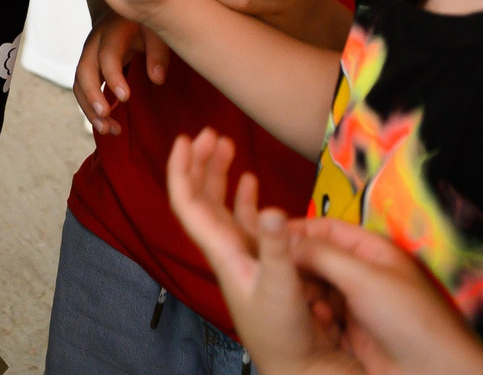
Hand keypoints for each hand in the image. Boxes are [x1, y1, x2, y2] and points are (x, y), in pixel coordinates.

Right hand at [77, 16, 169, 135]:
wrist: (122, 13)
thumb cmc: (143, 25)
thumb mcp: (155, 32)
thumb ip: (158, 53)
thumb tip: (157, 79)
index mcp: (112, 31)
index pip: (107, 55)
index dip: (113, 76)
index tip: (126, 98)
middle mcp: (94, 43)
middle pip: (84, 70)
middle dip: (92, 95)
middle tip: (106, 116)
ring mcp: (88, 56)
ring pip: (79, 84)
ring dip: (89, 108)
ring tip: (107, 130)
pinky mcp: (88, 69)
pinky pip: (82, 90)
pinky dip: (91, 108)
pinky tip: (107, 124)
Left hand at [164, 130, 360, 374]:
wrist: (299, 366)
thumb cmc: (285, 334)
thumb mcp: (282, 288)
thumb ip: (277, 248)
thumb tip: (270, 207)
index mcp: (222, 252)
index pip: (188, 204)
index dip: (182, 170)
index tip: (185, 138)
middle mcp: (226, 249)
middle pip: (201, 198)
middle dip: (201, 163)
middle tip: (210, 131)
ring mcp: (242, 255)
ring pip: (222, 206)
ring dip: (219, 174)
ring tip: (226, 143)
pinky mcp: (261, 263)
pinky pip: (245, 222)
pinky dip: (245, 198)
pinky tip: (251, 181)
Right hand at [285, 219, 482, 374]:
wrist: (431, 373)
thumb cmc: (409, 320)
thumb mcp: (364, 278)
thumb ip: (322, 255)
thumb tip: (285, 239)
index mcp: (371, 251)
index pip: (326, 229)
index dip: (296, 231)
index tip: (266, 238)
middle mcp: (362, 274)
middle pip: (317, 259)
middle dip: (295, 265)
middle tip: (270, 272)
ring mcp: (356, 304)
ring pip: (316, 289)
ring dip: (303, 293)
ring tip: (290, 301)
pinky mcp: (351, 331)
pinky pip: (321, 317)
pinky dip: (311, 317)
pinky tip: (308, 322)